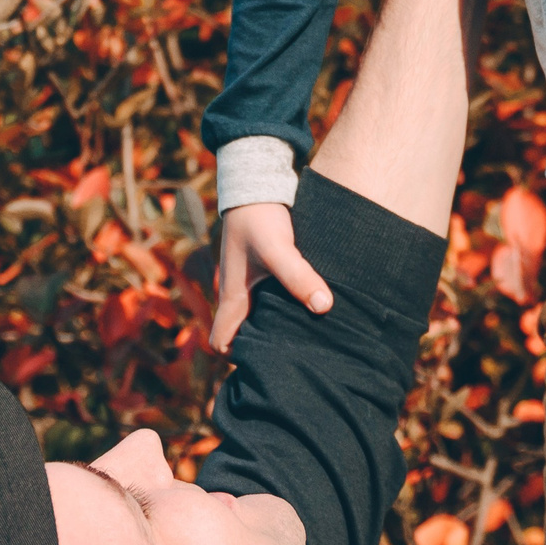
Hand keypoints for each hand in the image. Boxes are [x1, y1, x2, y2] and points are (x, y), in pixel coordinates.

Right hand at [208, 201, 332, 351]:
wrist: (257, 181)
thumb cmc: (259, 216)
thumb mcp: (278, 247)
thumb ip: (298, 276)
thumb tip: (324, 307)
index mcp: (233, 296)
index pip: (221, 342)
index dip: (238, 359)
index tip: (267, 364)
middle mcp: (240, 294)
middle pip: (244, 335)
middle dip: (264, 350)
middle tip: (298, 357)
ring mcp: (252, 282)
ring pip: (261, 317)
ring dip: (279, 327)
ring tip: (311, 337)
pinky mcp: (268, 270)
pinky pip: (275, 298)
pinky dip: (290, 306)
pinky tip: (315, 307)